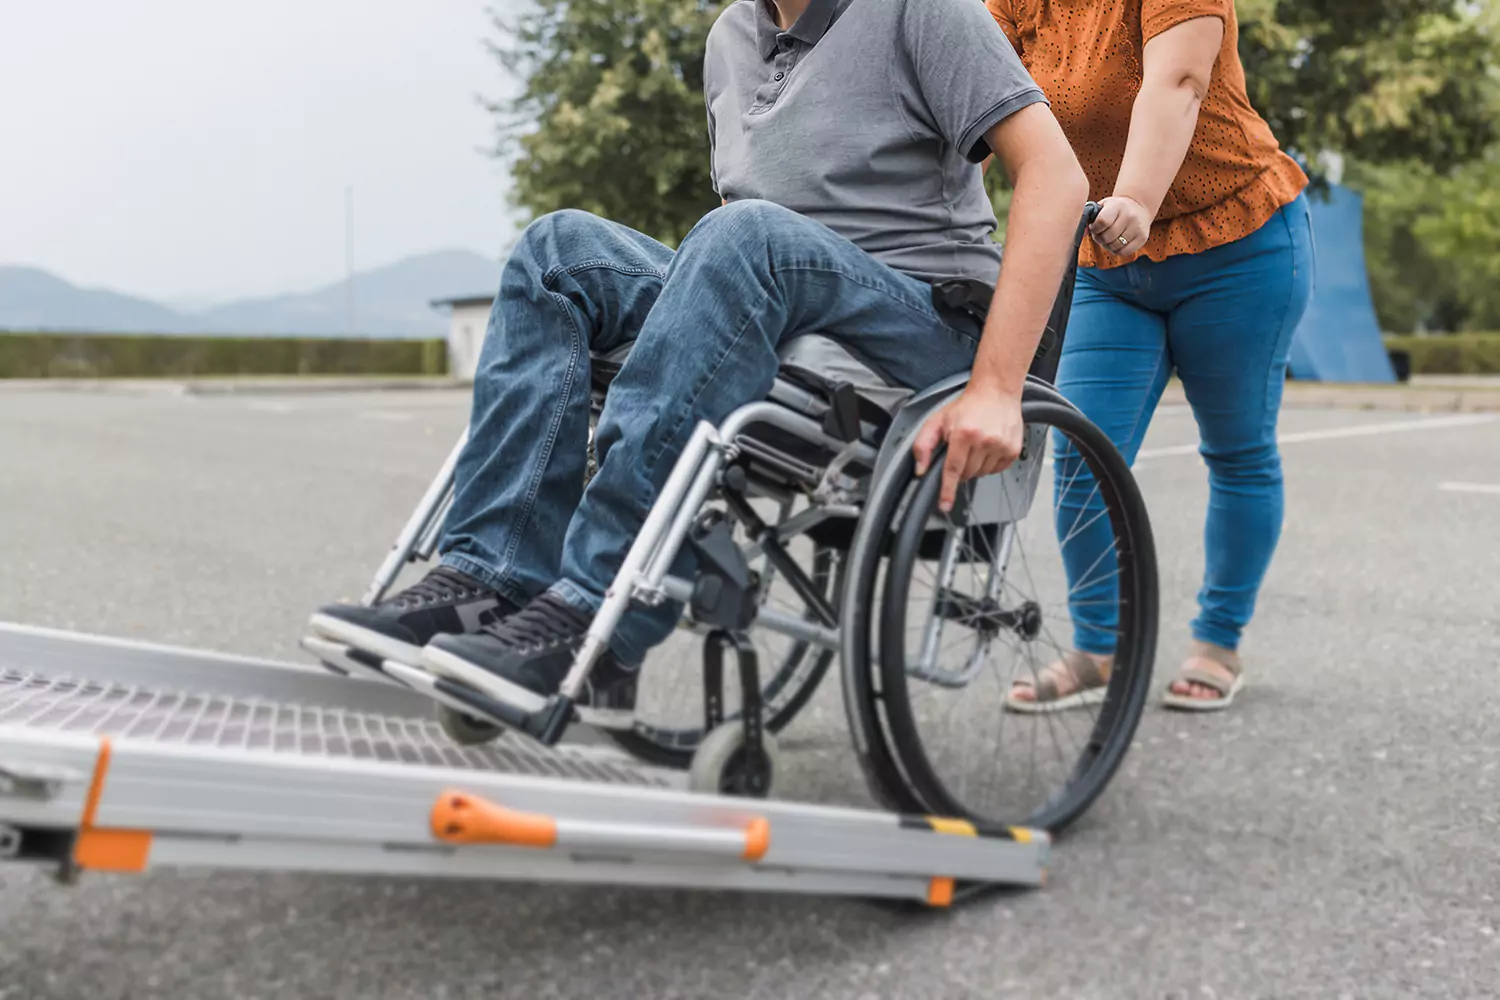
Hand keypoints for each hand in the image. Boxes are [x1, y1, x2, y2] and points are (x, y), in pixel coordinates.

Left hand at [911, 385, 1024, 512]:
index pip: (953, 469)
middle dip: (960, 467)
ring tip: (976, 444)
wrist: (996, 391)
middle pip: (967, 474)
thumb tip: (920, 470)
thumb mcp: (938, 421)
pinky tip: (988, 447)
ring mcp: (1001, 446)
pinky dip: (989, 464)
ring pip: (982, 474)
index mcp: (963, 434)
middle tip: (961, 449)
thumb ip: (924, 445)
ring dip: (975, 466)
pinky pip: (996, 470)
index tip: (944, 505)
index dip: (947, 490)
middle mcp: (984, 441)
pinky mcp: (1013, 450)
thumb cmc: (967, 406)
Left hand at [1089, 195, 1151, 255]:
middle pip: (1108, 236)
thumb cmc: (1115, 208)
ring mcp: (1138, 227)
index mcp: (1118, 205)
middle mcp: (1130, 216)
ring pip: (1115, 246)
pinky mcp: (1143, 238)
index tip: (1094, 228)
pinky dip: (1117, 250)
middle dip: (1100, 238)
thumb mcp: (1103, 206)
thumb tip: (1082, 232)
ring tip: (1108, 238)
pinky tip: (1116, 242)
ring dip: (1108, 245)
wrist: (1138, 207)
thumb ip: (1090, 217)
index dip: (1095, 229)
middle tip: (1100, 234)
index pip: (1102, 222)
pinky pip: (1125, 252)